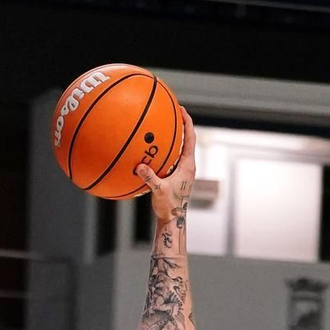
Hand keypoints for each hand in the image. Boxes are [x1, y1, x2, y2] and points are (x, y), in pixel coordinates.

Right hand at [137, 108, 193, 223]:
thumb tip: (139, 166)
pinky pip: (172, 158)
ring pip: (180, 149)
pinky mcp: (177, 177)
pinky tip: (154, 150)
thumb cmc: (169, 207)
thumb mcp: (159, 191)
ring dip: (174, 137)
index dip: (187, 122)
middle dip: (180, 125)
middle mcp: (187, 166)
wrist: (173, 221)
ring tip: (164, 126)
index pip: (190, 138)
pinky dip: (165, 151)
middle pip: (187, 139)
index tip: (181, 109)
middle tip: (172, 111)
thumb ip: (150, 178)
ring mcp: (183, 171)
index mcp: (188, 165)